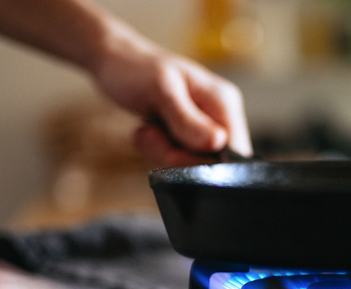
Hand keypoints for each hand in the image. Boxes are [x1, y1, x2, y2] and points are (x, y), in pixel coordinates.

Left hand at [90, 27, 251, 166]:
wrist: (115, 62)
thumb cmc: (136, 69)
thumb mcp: (161, 92)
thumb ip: (187, 119)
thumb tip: (219, 143)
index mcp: (224, 102)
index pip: (235, 152)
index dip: (207, 163)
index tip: (174, 151)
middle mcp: (220, 116)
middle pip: (213, 163)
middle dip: (178, 156)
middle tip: (152, 132)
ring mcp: (205, 127)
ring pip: (192, 164)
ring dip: (163, 152)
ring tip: (147, 128)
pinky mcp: (189, 136)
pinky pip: (179, 159)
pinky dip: (158, 150)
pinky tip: (148, 131)